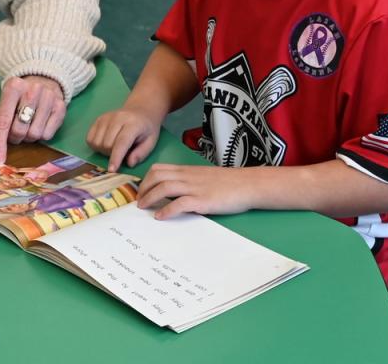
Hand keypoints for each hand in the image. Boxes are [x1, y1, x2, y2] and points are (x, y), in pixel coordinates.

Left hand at [0, 75, 65, 164]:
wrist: (42, 82)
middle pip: (19, 130)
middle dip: (15, 138)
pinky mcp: (61, 106)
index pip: (3, 121)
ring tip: (28, 125)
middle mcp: (32, 89)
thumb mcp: (1, 111)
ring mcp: (49, 97)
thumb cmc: (18, 101)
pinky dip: (42, 135)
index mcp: (13, 87)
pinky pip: (48, 134)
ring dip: (28, 137)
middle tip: (16, 131)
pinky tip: (40, 123)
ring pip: (35, 134)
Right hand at [86, 106, 162, 171]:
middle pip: (107, 144)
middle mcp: (117, 118)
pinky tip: (105, 142)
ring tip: (114, 146)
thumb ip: (141, 154)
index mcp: (133, 124)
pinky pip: (90, 138)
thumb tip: (129, 163)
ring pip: (97, 143)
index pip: (121, 142)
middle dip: (112, 154)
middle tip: (122, 152)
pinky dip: (96, 145)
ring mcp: (106, 117)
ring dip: (103, 150)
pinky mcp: (98, 119)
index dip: (116, 157)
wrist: (140, 110)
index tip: (112, 170)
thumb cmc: (146, 129)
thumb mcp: (151, 142)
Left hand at [136, 163, 255, 219]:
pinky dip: (166, 210)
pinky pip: (179, 203)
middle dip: (144, 188)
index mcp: (187, 170)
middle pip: (156, 176)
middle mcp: (188, 177)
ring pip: (164, 187)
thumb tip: (174, 192)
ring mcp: (195, 188)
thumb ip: (189, 181)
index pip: (159, 169)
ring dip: (150, 198)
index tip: (141, 191)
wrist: (248, 184)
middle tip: (139, 201)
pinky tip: (160, 217)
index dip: (146, 179)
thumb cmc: (229, 182)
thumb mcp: (204, 177)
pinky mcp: (202, 200)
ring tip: (144, 208)